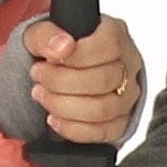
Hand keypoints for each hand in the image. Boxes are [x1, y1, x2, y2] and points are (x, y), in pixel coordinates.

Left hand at [19, 9, 143, 149]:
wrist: (61, 70)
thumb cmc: (56, 49)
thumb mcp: (41, 34)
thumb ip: (47, 35)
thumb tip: (62, 46)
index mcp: (115, 34)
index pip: (108, 46)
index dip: (76, 56)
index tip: (48, 59)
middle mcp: (128, 64)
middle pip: (103, 80)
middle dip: (61, 82)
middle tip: (38, 77)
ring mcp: (128, 95)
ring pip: (103, 109)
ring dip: (64, 106)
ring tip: (42, 95)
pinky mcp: (121, 121)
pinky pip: (102, 132)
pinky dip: (72, 129)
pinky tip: (54, 118)